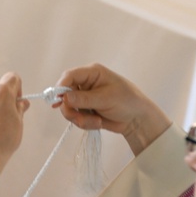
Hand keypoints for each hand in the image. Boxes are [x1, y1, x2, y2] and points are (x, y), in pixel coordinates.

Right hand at [54, 63, 170, 155]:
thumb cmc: (127, 101)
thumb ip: (84, 99)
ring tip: (96, 122)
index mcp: (92, 73)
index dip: (60, 87)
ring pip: (69, 109)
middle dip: (71, 109)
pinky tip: (98, 123)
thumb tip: (64, 98)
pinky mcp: (85, 110)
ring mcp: (84, 98)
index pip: (69, 75)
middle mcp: (85, 84)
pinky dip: (85, 123)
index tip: (58, 101)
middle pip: (64, 94)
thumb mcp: (106, 99)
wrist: (137, 119)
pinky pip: (76, 118)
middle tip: (80, 119)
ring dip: (80, 119)